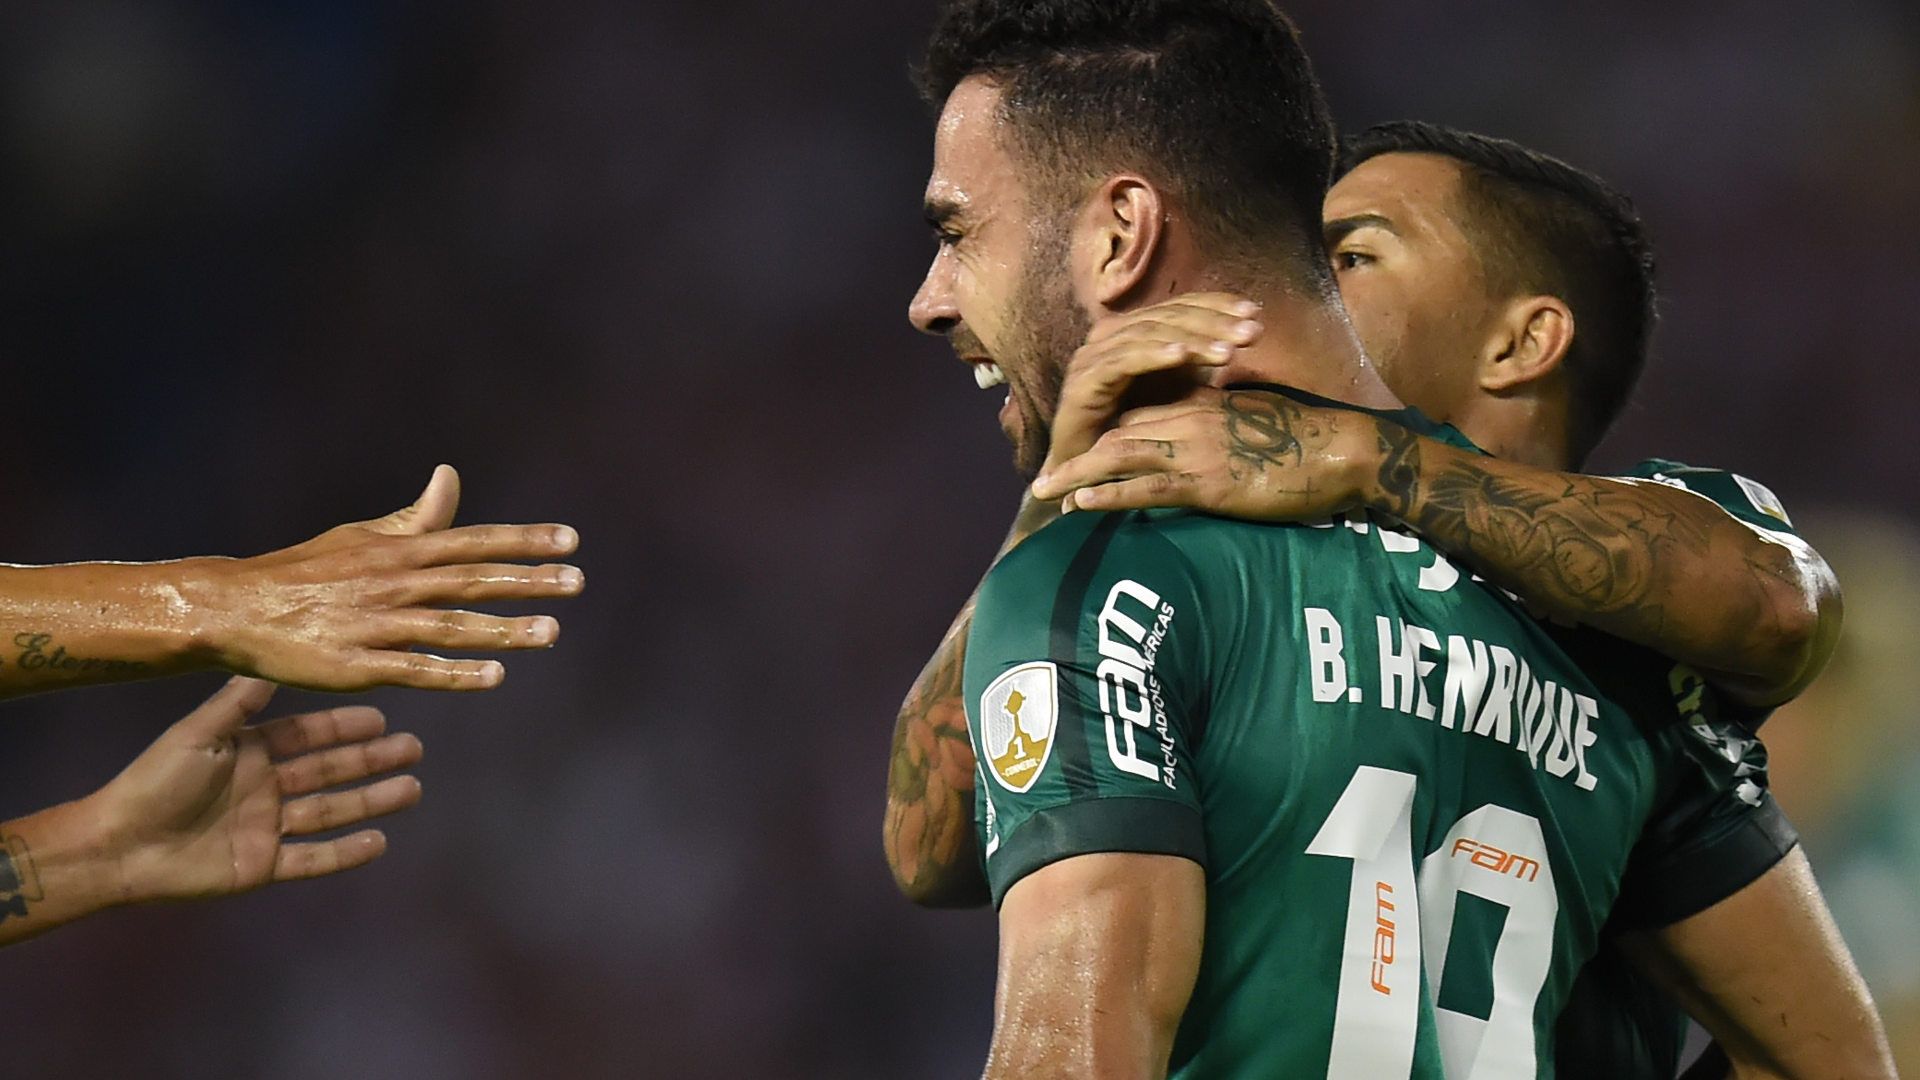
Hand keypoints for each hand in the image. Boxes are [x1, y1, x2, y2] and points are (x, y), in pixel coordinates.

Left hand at [97, 678, 422, 902]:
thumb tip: (272, 664)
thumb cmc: (152, 783)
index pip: (307, 736)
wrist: (119, 847)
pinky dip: (346, 854)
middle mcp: (265, 787)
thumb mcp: (196, 734)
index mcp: (249, 752)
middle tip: (414, 749)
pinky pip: (313, 859)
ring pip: (332, 811)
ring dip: (372, 801)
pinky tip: (379, 842)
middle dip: (372, 760)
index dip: (344, 727)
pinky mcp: (263, 867)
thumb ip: (237, 703)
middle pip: (330, 771)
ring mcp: (267, 828)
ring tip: (412, 790)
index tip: (382, 717)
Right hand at [191, 465, 585, 690]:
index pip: (473, 541)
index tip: (570, 541)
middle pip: (471, 580)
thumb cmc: (305, 572)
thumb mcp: (362, 538)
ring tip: (552, 632)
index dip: (523, 540)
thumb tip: (450, 478)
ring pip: (449, 626)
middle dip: (527, 580)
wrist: (235, 608)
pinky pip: (413, 669)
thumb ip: (415, 518)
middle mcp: (392, 583)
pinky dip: (453, 673)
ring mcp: (374, 624)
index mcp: (397, 552)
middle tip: (577, 581)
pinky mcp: (355, 665)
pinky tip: (493, 676)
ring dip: (503, 630)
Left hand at [1032, 388, 1385, 520]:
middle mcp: (1191, 420)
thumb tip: (1210, 451)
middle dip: (1077, 456)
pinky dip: (1109, 493)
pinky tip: (1081, 502)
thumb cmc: (1310, 444)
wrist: (1343, 451)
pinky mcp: (1207, 481)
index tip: (1076, 460)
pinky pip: (1146, 486)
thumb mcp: (1257, 426)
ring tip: (1045, 493)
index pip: (1139, 415)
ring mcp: (1196, 449)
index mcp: (1203, 405)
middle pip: (1117, 431)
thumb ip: (1225, 430)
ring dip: (1077, 475)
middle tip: (1043, 481)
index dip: (1103, 438)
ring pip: (1120, 455)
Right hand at [1040, 293, 1263, 477]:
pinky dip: (1153, 355)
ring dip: (1192, 340)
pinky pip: (1123, 361)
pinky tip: (1183, 356)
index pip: (1179, 306)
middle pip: (1168, 316)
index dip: (1217, 306)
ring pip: (1149, 334)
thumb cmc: (1132, 428)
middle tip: (1251, 331)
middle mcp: (1112, 335)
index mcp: (1133, 330)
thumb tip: (1243, 340)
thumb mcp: (1174, 389)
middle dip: (1213, 322)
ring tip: (1228, 351)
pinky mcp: (1084, 381)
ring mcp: (1095, 355)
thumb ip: (1199, 362)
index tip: (1256, 314)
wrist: (1085, 469)